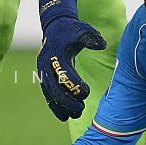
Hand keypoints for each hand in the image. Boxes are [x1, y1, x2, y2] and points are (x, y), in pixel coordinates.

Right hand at [36, 0, 105, 120]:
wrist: (55, 27)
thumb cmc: (72, 30)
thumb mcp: (83, 29)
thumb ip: (93, 37)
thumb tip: (102, 45)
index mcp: (56, 53)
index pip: (64, 73)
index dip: (74, 85)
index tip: (87, 92)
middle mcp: (46, 64)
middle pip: (54, 87)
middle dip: (67, 101)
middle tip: (81, 110)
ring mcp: (43, 71)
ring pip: (50, 93)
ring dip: (61, 106)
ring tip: (76, 115)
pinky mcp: (44, 76)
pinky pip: (48, 94)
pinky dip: (55, 106)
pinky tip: (64, 117)